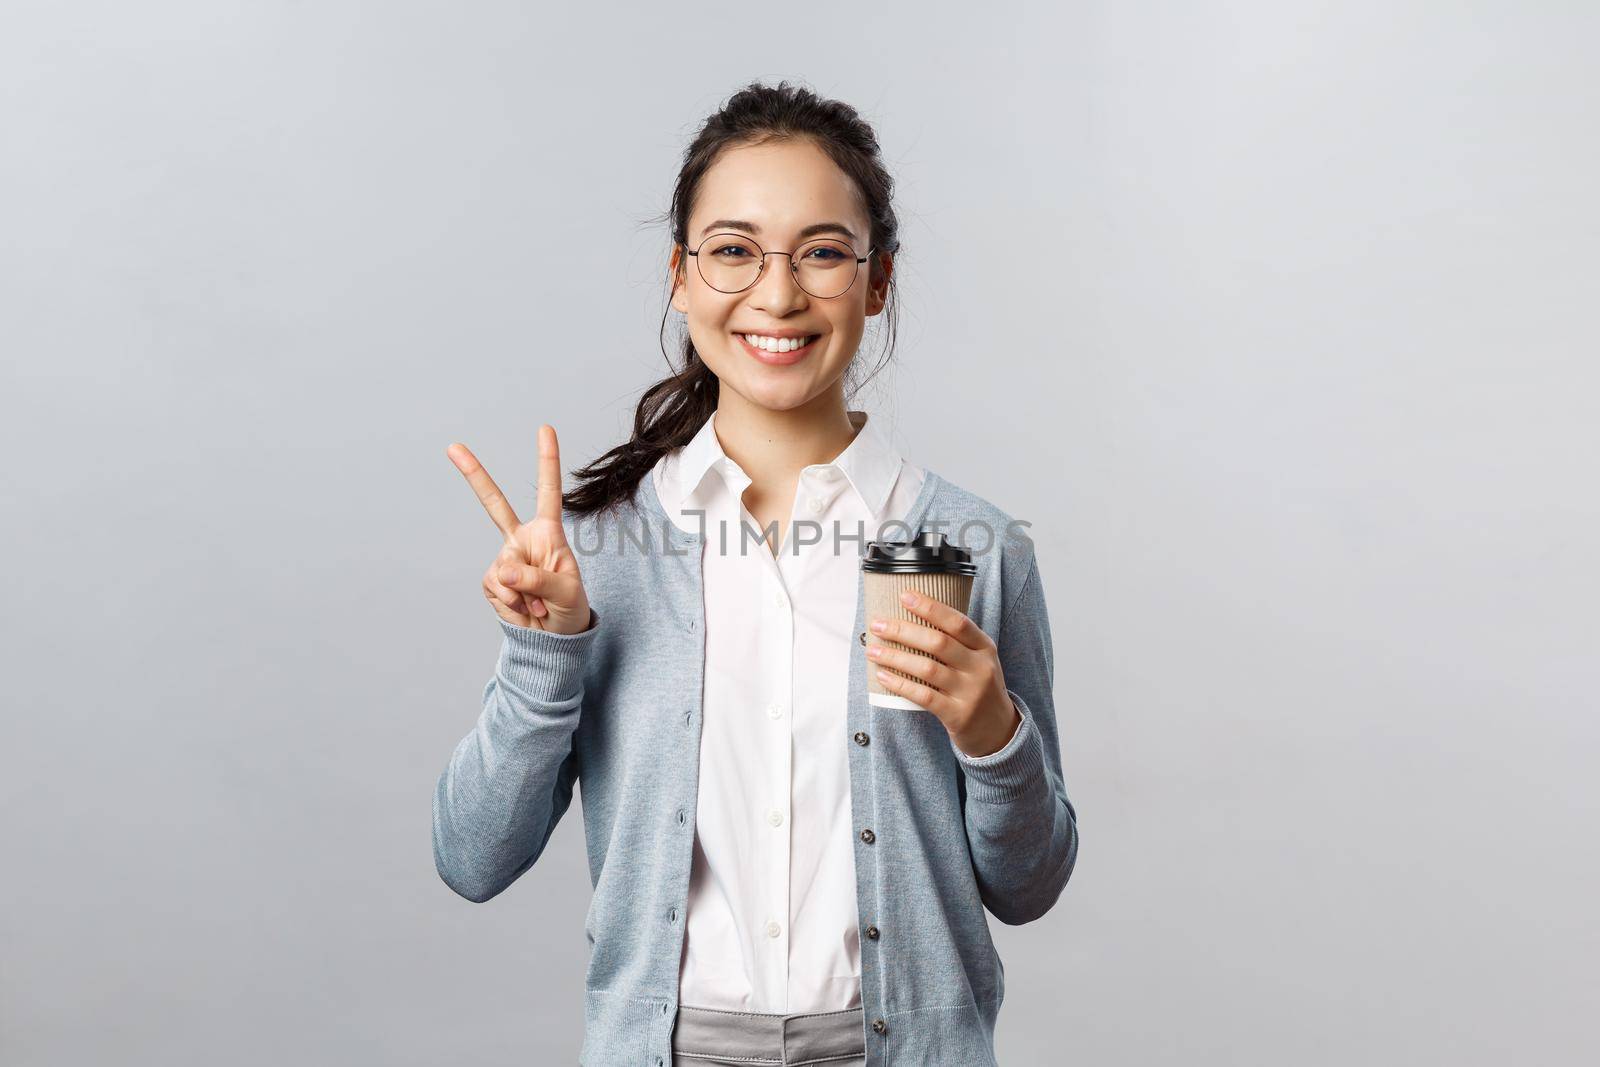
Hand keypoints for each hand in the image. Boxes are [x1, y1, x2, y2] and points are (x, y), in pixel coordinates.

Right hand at [447, 425, 592, 635]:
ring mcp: (505, 559)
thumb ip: (537, 579)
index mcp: (549, 533)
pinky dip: (512, 604)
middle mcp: (523, 540)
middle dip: (473, 474)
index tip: (545, 429)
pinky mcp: (491, 581)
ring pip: (504, 569)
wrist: (553, 640)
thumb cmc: (570, 609)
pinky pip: (496, 588)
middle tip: (452, 446)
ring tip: (540, 606)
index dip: (547, 461)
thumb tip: (502, 570)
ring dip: (523, 594)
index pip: (548, 492)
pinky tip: (525, 610)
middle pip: (494, 505)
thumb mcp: (566, 593)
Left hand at [866, 590, 1020, 757]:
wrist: (998, 730)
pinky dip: (900, 684)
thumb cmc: (978, 687)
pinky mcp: (958, 715)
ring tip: (873, 650)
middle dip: (903, 630)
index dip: (930, 607)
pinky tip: (883, 676)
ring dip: (896, 657)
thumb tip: (909, 619)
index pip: (957, 622)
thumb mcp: (978, 660)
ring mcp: (970, 693)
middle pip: (938, 642)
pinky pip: (924, 696)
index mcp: (985, 647)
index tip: (904, 596)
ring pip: (928, 669)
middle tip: (877, 624)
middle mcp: (980, 668)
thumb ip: (954, 642)